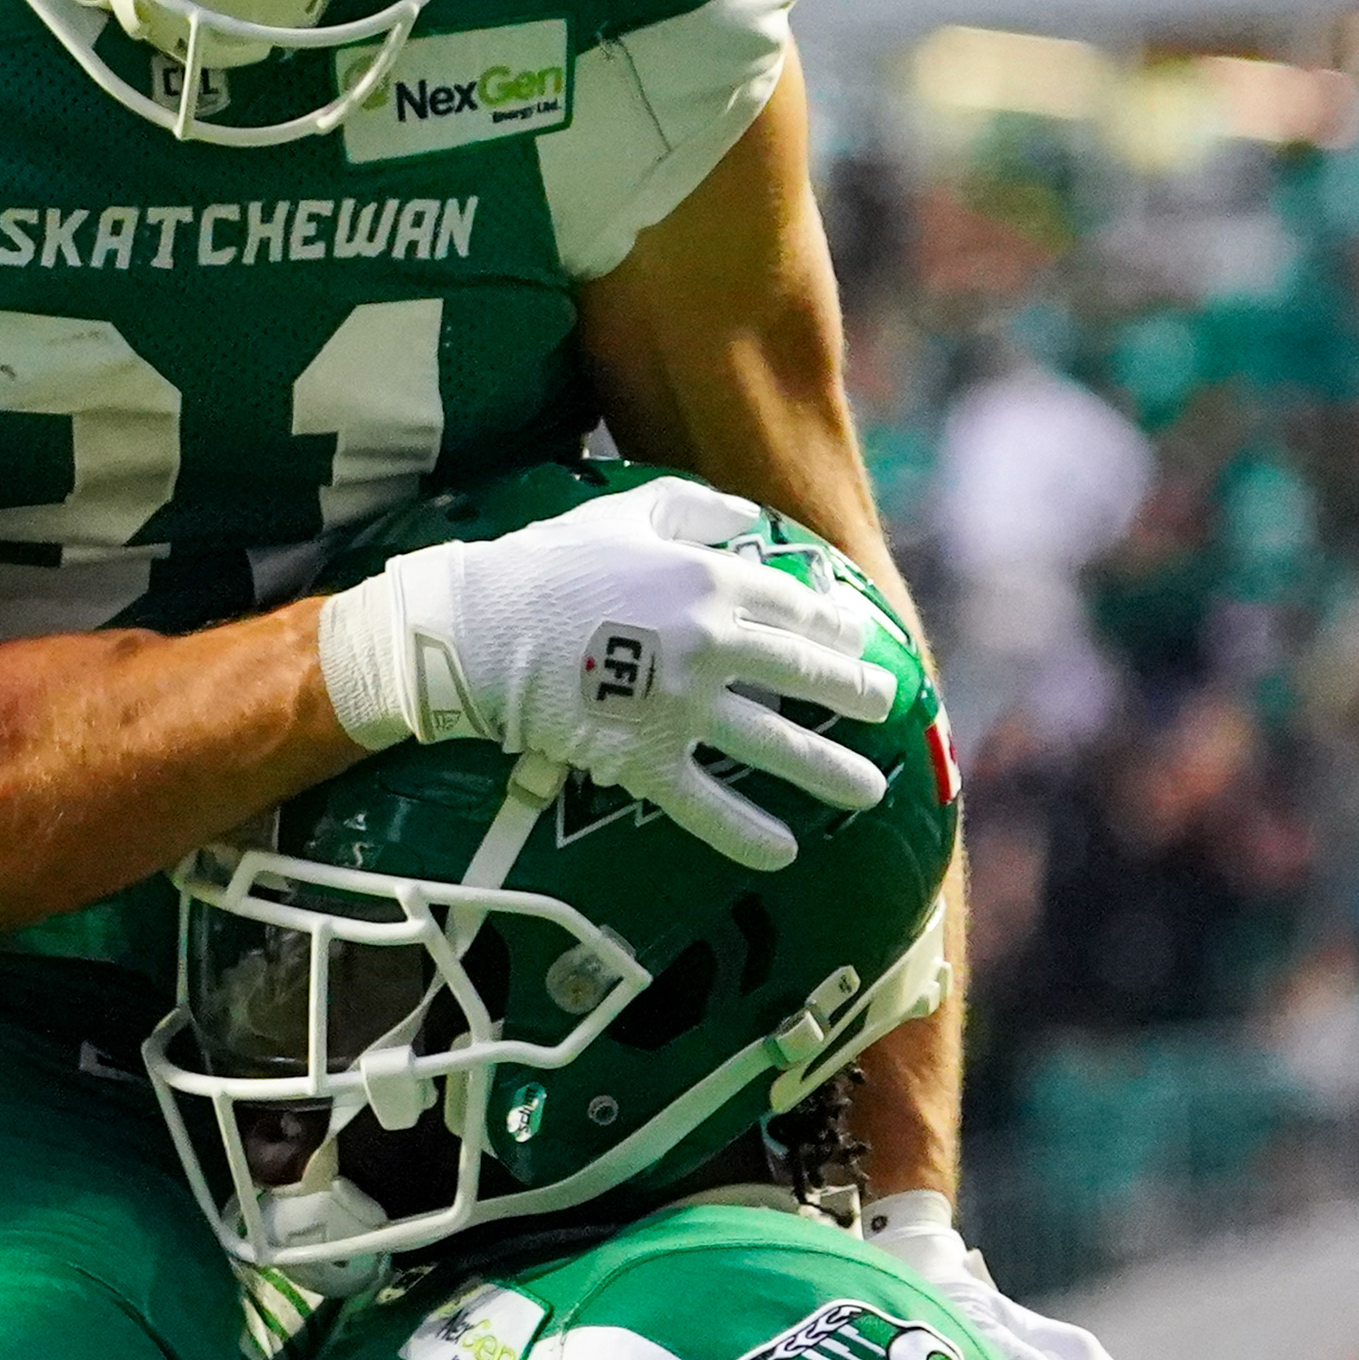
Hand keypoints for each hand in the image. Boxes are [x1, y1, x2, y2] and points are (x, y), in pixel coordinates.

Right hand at [313, 482, 894, 869]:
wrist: (472, 629)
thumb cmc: (544, 563)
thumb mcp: (621, 511)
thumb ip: (693, 509)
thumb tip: (747, 519)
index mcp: (709, 580)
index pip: (796, 605)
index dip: (838, 624)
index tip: (863, 638)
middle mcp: (709, 643)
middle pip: (802, 673)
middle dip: (853, 692)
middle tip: (886, 706)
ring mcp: (679, 706)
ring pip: (771, 744)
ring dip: (826, 769)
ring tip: (865, 790)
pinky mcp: (641, 757)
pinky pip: (703, 802)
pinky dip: (744, 831)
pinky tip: (782, 850)